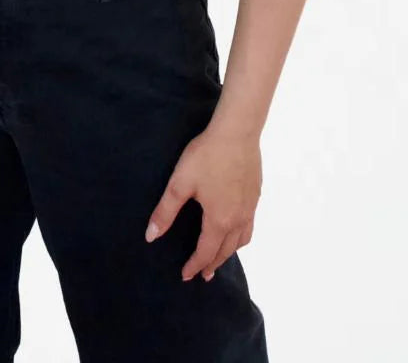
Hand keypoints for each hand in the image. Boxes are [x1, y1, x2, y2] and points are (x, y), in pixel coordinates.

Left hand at [144, 125, 261, 281]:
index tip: (185, 275)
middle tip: (203, 274)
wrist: (237, 132)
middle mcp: (238, 219)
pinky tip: (235, 227)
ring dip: (229, 252)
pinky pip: (249, 225)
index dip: (194, 265)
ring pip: (241, 239)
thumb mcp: (180, 183)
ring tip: (220, 255)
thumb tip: (151, 237)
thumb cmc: (207, 156)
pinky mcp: (256, 194)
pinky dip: (240, 236)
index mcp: (219, 220)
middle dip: (212, 263)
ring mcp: (250, 207)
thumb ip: (166, 211)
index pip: (206, 252)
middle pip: (226, 250)